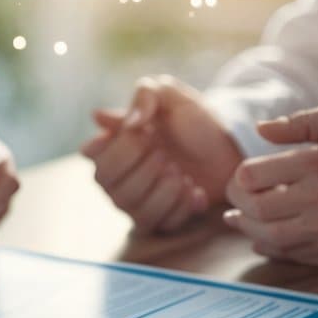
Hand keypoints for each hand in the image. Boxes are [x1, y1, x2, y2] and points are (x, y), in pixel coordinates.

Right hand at [80, 75, 240, 233]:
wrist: (226, 148)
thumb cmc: (192, 121)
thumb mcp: (171, 95)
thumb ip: (145, 95)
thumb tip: (120, 121)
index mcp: (112, 144)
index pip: (92, 154)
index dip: (120, 146)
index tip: (146, 133)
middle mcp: (116, 177)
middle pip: (107, 184)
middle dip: (142, 167)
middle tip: (165, 154)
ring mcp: (136, 202)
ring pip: (132, 208)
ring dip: (164, 189)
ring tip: (181, 172)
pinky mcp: (160, 220)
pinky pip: (162, 223)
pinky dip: (183, 205)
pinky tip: (195, 189)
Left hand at [222, 102, 317, 267]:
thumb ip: (300, 122)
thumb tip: (260, 130)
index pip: (252, 176)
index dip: (239, 178)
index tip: (243, 177)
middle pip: (254, 209)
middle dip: (237, 204)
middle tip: (237, 199)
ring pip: (265, 236)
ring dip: (246, 229)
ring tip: (239, 219)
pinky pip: (286, 254)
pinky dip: (266, 247)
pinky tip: (261, 237)